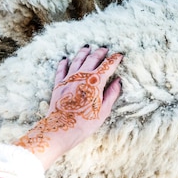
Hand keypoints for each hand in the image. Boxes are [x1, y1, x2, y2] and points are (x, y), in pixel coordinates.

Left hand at [15, 46, 121, 168]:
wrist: (62, 129)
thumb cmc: (85, 123)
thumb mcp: (103, 110)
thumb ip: (111, 94)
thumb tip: (118, 81)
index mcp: (95, 82)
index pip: (107, 66)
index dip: (114, 59)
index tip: (119, 55)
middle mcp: (82, 76)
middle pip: (92, 59)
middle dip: (100, 53)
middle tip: (104, 49)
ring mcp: (69, 78)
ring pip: (77, 60)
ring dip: (83, 53)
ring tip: (87, 47)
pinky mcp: (58, 84)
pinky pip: (61, 69)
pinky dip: (64, 63)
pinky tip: (65, 59)